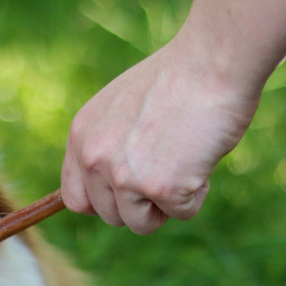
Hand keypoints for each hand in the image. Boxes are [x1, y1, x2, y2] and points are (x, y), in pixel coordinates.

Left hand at [60, 36, 260, 233]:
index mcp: (80, 138)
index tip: (127, 196)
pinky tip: (202, 158)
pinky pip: (182, 213)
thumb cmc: (176, 79)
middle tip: (168, 170)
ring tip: (184, 164)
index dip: (104, 203)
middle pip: (110, 216)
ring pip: (141, 224)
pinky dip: (197, 194)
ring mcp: (125, 176)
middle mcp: (94, 159)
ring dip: (166, 205)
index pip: (75, 199)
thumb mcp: (120, 108)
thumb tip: (113, 187)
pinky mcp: (162, 188)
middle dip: (140, 204)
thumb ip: (108, 145)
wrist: (210, 62)